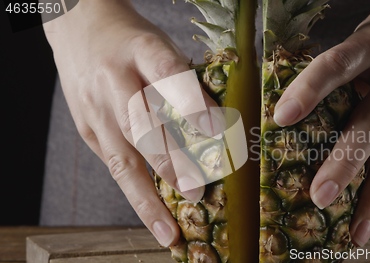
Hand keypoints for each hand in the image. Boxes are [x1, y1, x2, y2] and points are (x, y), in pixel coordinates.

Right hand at [43, 0, 216, 246]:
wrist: (78, 27)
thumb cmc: (131, 41)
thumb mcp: (161, 45)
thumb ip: (184, 80)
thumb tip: (218, 125)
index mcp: (141, 49)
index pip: (168, 74)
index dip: (192, 102)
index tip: (217, 129)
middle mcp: (115, 81)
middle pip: (141, 126)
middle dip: (170, 164)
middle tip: (196, 193)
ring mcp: (97, 109)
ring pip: (121, 159)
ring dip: (147, 199)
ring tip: (170, 230)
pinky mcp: (87, 129)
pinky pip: (113, 165)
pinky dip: (135, 192)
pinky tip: (154, 214)